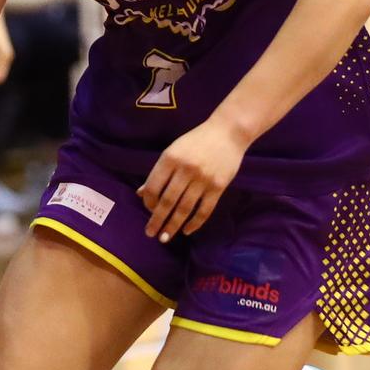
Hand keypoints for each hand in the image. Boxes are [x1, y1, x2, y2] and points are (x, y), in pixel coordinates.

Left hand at [137, 119, 246, 242]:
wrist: (227, 132)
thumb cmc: (196, 141)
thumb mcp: (173, 150)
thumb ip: (159, 172)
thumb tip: (141, 193)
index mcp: (170, 158)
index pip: (153, 186)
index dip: (148, 201)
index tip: (148, 209)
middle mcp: (185, 169)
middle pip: (167, 201)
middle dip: (157, 220)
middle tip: (151, 233)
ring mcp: (203, 179)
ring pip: (184, 209)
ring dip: (173, 226)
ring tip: (165, 237)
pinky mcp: (218, 187)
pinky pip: (204, 210)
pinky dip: (194, 223)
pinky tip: (187, 230)